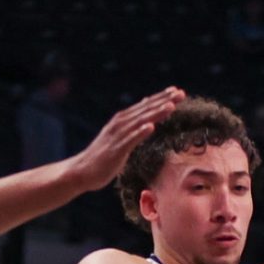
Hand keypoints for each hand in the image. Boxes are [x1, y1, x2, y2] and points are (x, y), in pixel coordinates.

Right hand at [66, 86, 184, 187]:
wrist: (81, 171)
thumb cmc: (103, 157)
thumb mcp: (120, 137)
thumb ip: (133, 125)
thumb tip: (146, 113)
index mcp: (123, 121)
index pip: (145, 106)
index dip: (161, 98)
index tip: (178, 91)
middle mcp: (120, 124)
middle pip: (145, 110)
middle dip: (164, 101)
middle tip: (181, 93)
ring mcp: (117, 136)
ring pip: (140, 121)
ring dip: (155, 113)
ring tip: (171, 106)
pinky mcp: (115, 150)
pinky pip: (129, 140)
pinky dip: (140, 132)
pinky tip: (151, 127)